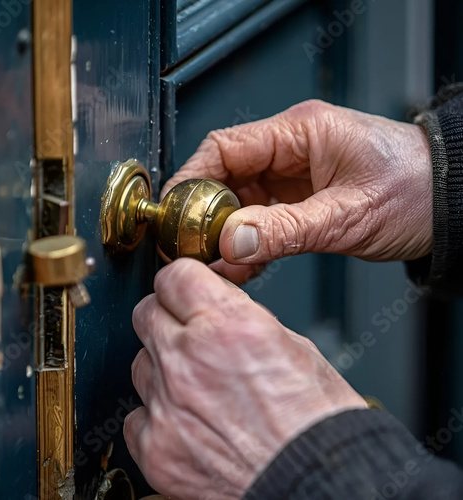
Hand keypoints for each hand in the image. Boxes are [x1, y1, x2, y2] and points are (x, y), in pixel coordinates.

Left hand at [124, 259, 366, 499]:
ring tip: (196, 385)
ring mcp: (168, 406)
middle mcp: (189, 360)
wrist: (320, 480)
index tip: (186, 289)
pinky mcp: (157, 449)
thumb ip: (241, 318)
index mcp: (228, 325)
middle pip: (146, 313)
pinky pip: (138, 416)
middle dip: (167, 316)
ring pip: (140, 363)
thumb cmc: (317, 420)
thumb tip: (217, 308)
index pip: (174, 276)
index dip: (183, 281)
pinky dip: (157, 414)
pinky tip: (186, 421)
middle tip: (188, 332)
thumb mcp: (292, 344)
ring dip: (163, 367)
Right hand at [162, 100, 432, 282]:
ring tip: (213, 264)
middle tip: (188, 245)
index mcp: (299, 133)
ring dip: (224, 234)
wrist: (450, 204)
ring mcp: (294, 179)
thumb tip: (230, 242)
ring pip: (239, 204)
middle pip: (225, 177)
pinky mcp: (300, 203)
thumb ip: (285, 230)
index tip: (171, 209)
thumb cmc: (416, 188)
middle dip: (203, 213)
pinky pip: (260, 222)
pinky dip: (247, 244)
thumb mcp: (347, 214)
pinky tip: (241, 266)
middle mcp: (291, 153)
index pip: (224, 147)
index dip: (191, 176)